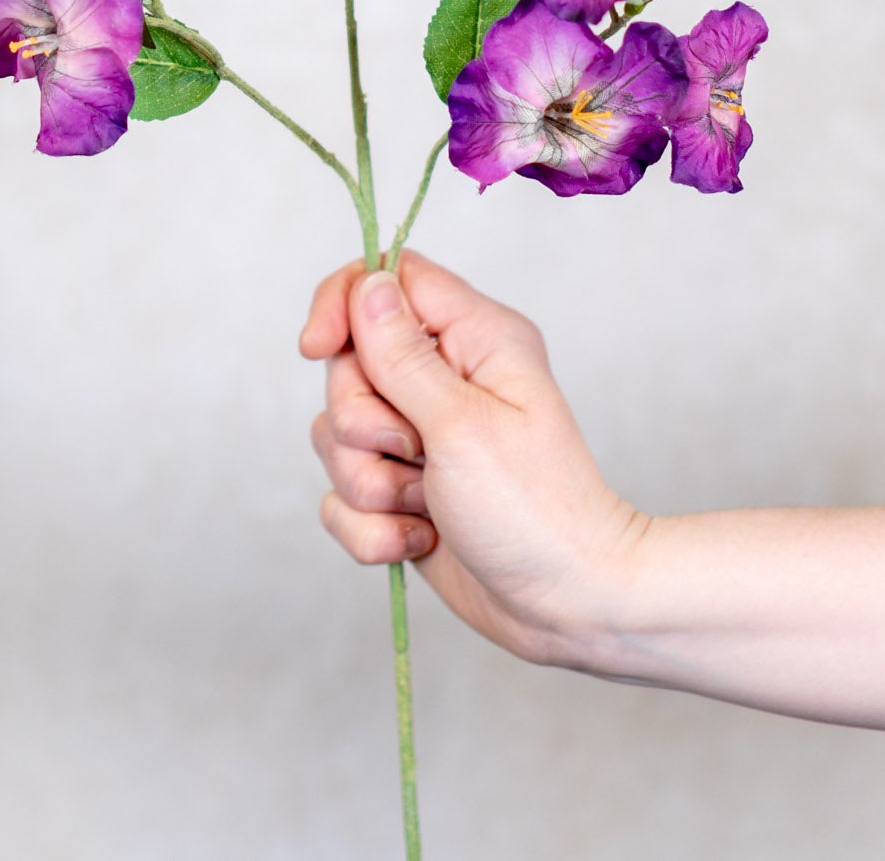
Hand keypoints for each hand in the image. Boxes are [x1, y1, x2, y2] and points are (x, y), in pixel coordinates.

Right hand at [300, 250, 649, 669]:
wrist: (567, 606)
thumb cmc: (535, 508)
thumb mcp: (462, 423)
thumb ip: (403, 356)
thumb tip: (368, 286)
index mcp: (475, 338)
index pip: (389, 278)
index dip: (344, 304)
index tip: (318, 348)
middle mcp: (445, 377)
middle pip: (349, 364)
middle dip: (363, 422)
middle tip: (415, 453)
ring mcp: (421, 436)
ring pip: (337, 434)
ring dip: (369, 482)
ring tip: (425, 505)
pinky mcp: (402, 489)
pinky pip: (342, 495)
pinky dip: (371, 527)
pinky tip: (420, 538)